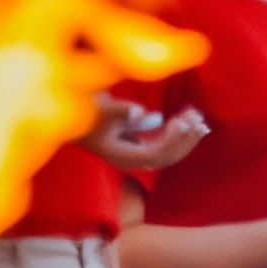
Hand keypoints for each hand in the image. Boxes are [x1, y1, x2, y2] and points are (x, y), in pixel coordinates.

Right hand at [82, 96, 208, 169]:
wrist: (66, 111)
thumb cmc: (81, 108)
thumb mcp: (97, 108)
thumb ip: (118, 111)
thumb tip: (140, 113)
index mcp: (121, 156)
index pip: (155, 155)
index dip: (171, 140)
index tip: (181, 121)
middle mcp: (130, 159)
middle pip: (166, 157)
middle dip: (185, 139)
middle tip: (199, 120)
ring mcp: (134, 152)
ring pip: (167, 151)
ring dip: (185, 136)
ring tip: (199, 118)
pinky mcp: (136, 143)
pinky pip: (162, 142)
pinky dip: (175, 131)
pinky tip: (185, 117)